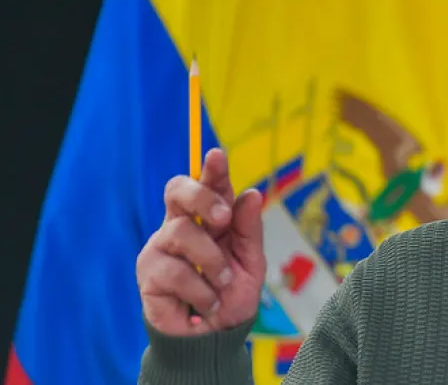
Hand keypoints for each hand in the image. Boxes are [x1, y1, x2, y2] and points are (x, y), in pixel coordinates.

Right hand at [136, 148, 265, 336]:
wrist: (215, 338)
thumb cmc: (231, 296)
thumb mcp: (250, 263)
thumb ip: (249, 230)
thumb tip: (251, 193)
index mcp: (207, 220)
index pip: (206, 186)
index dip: (211, 170)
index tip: (218, 156)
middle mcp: (179, 227)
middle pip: (178, 191)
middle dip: (202, 197)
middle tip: (223, 218)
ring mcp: (160, 249)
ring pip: (182, 233)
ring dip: (212, 261)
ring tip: (222, 284)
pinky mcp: (148, 274)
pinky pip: (175, 271)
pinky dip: (200, 290)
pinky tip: (206, 303)